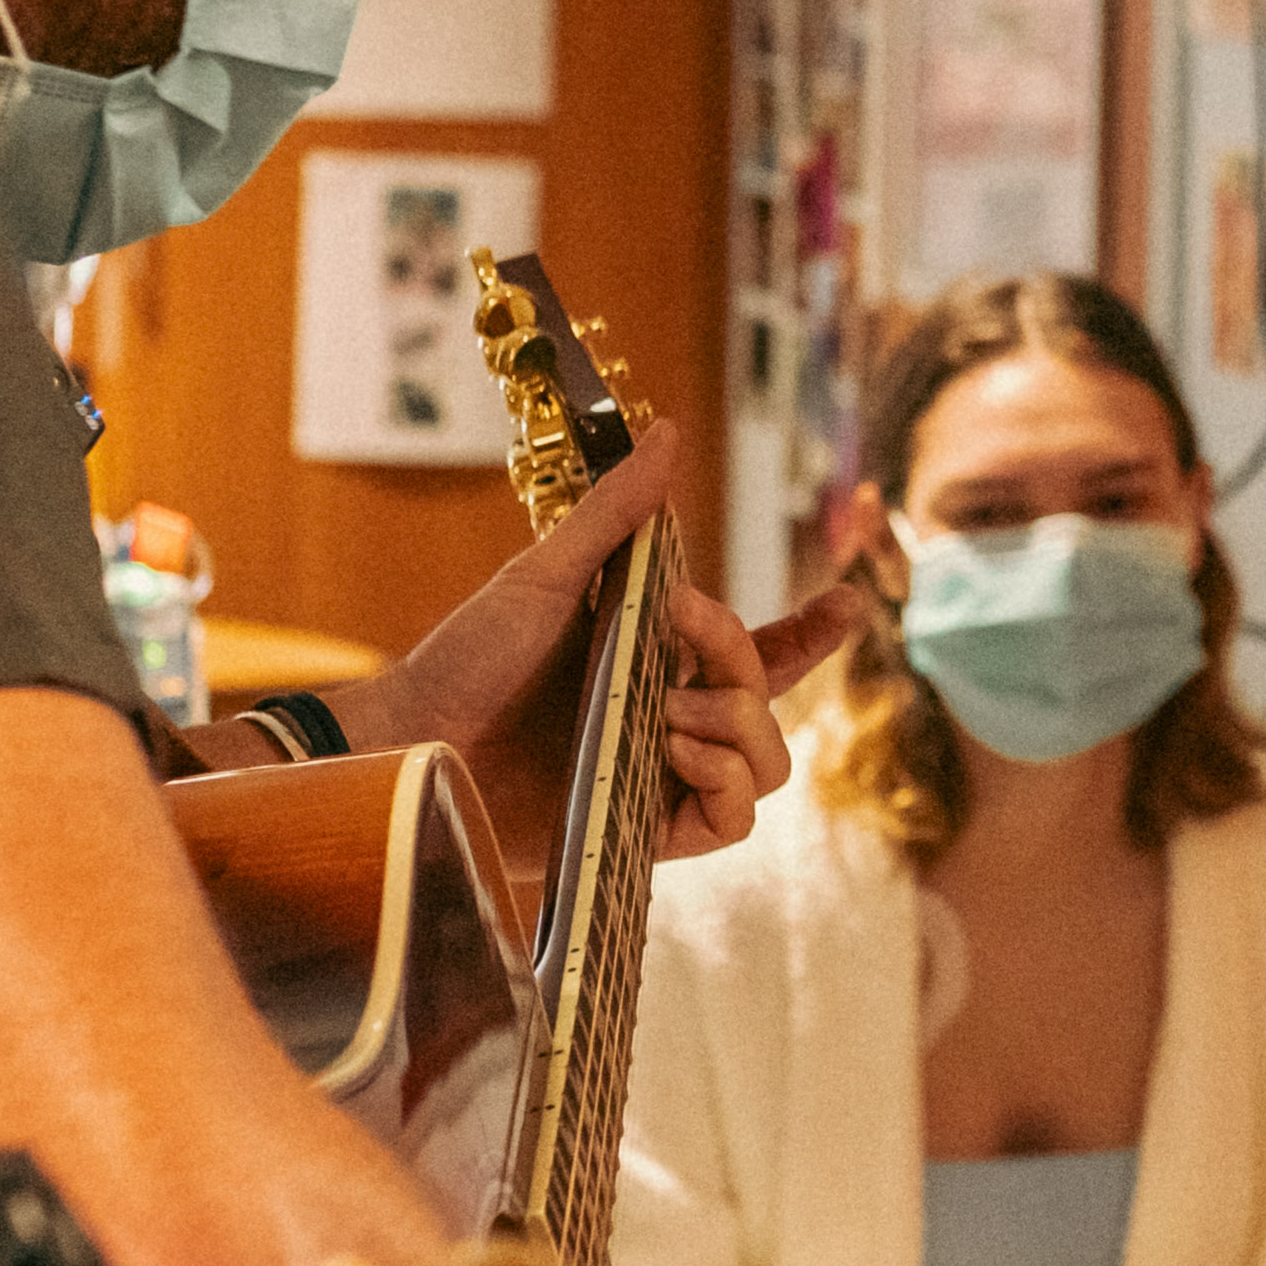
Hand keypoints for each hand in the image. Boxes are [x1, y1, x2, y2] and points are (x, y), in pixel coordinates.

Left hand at [342, 443, 878, 858]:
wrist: (417, 737)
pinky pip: (734, 822)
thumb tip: (667, 430)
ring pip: (767, 765)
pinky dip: (726, 783)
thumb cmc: (467, 656)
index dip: (809, 636)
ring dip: (739, 726)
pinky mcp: (645, 834)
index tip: (848, 602)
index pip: (754, 655)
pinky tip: (680, 752)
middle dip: (742, 660)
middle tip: (677, 633)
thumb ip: (620, 512)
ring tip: (671, 713)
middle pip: (766, 701)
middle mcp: (665, 721)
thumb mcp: (548, 572)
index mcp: (652, 662)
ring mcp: (659, 779)